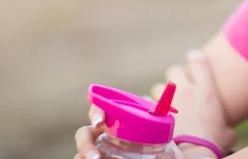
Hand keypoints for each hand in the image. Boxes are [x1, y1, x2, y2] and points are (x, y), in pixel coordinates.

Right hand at [74, 106, 188, 158]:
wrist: (152, 155)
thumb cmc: (150, 135)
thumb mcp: (154, 124)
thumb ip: (157, 112)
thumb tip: (167, 96)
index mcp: (111, 118)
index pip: (97, 109)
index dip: (96, 113)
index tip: (100, 123)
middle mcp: (99, 133)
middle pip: (83, 135)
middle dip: (85, 145)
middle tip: (95, 158)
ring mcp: (96, 149)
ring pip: (81, 153)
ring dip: (84, 156)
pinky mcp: (98, 157)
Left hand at [151, 50, 236, 155]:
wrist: (193, 154)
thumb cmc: (213, 144)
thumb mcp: (228, 132)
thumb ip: (226, 124)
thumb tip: (228, 131)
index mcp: (206, 91)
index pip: (199, 60)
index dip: (196, 57)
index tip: (195, 60)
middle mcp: (186, 91)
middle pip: (174, 70)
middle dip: (176, 76)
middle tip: (180, 86)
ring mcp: (169, 102)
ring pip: (159, 86)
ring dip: (162, 93)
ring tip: (167, 103)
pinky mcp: (155, 114)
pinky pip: (147, 103)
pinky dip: (150, 107)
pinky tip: (155, 114)